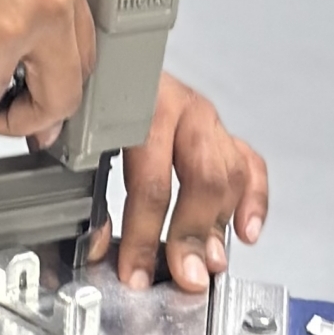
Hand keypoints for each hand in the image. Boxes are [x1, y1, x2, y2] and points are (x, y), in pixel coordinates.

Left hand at [84, 72, 268, 293]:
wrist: (105, 60)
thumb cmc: (93, 97)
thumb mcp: (80, 136)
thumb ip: (89, 188)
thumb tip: (99, 246)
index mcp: (141, 105)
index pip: (151, 180)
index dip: (143, 234)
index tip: (135, 271)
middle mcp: (180, 107)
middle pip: (202, 178)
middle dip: (192, 234)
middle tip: (184, 274)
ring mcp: (205, 117)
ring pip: (229, 174)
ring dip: (220, 224)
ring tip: (210, 261)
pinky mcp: (220, 129)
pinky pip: (249, 164)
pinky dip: (254, 199)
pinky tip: (245, 231)